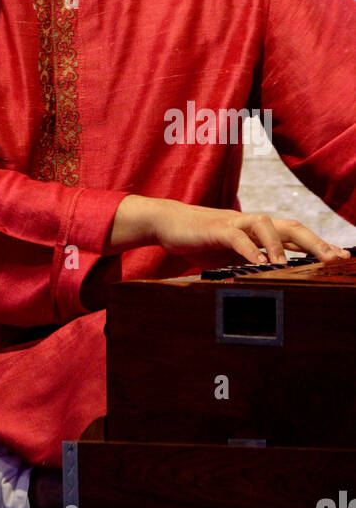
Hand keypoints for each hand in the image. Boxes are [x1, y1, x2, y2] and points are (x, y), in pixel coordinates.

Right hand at [108, 194, 350, 266]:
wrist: (168, 223)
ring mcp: (234, 223)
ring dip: (280, 246)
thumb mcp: (231, 257)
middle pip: (290, 226)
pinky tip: (259, 265)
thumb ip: (251, 265)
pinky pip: (236, 236)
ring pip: (265, 225)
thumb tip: (272, 285)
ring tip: (290, 267)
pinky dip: (249, 250)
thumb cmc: (202, 241)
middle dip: (315, 242)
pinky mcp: (215, 228)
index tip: (343, 259)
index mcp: (258, 231)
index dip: (320, 246)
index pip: (296, 236)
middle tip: (334, 260)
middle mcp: (251, 223)